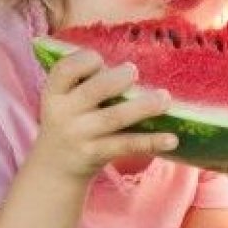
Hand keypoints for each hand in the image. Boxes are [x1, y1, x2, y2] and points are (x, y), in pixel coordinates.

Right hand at [34, 51, 177, 178]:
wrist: (55, 168)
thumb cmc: (71, 120)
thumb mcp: (66, 100)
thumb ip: (88, 82)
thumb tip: (132, 69)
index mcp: (55, 93)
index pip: (65, 69)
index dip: (86, 60)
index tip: (102, 61)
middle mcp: (62, 113)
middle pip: (94, 90)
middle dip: (119, 78)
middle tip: (134, 72)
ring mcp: (79, 135)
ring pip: (114, 117)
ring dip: (143, 106)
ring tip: (164, 99)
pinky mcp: (95, 154)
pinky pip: (126, 145)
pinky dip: (151, 141)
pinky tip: (172, 139)